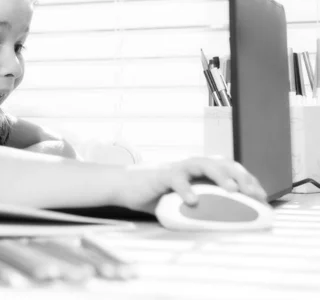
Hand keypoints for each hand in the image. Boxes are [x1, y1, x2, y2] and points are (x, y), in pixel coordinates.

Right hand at [114, 156, 267, 213]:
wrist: (130, 190)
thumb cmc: (159, 197)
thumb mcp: (185, 204)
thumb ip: (203, 208)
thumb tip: (228, 226)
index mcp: (201, 172)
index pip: (230, 171)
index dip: (249, 180)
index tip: (262, 197)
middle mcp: (192, 166)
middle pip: (222, 163)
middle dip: (241, 176)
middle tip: (252, 194)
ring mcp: (178, 168)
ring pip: (203, 163)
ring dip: (219, 174)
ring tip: (231, 189)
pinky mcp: (162, 175)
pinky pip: (176, 178)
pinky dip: (186, 189)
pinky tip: (193, 200)